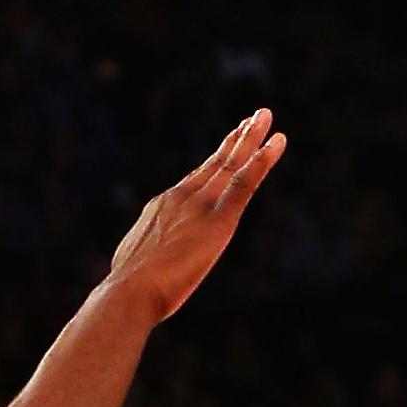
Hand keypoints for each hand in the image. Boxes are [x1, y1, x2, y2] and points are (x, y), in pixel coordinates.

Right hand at [105, 109, 287, 320]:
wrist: (130, 290)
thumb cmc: (130, 289)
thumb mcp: (135, 263)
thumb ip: (148, 254)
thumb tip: (143, 266)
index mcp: (162, 207)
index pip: (195, 179)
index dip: (214, 161)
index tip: (228, 145)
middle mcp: (182, 197)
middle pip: (215, 163)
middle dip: (236, 139)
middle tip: (253, 118)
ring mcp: (201, 205)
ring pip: (232, 165)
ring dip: (251, 139)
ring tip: (265, 116)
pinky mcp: (220, 220)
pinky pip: (246, 182)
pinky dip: (263, 160)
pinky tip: (277, 142)